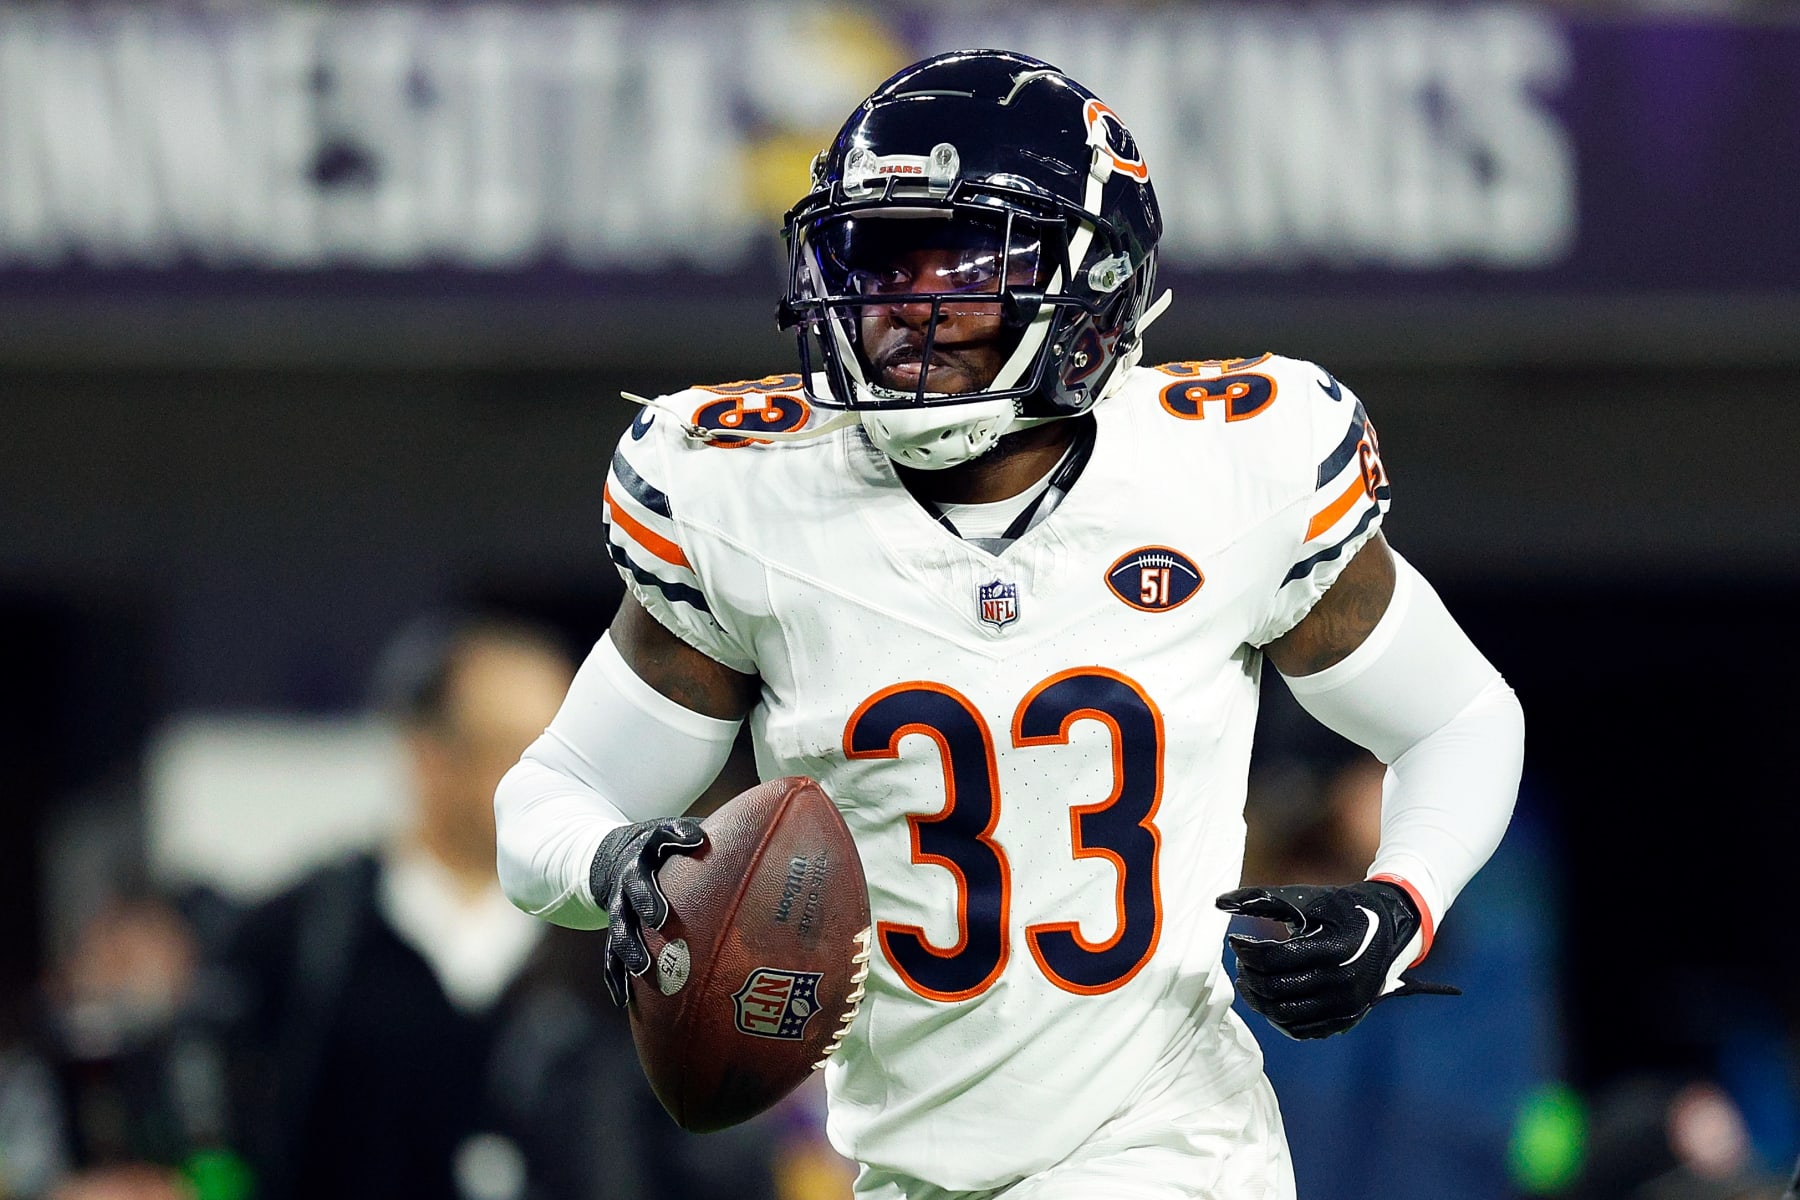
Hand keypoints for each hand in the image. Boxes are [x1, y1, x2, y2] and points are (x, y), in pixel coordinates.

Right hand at [590, 818, 706, 1005]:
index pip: (662, 837)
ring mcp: (619, 907)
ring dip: (632, 948)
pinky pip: (611, 958)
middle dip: (648, 902)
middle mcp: (631, 878)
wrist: (613, 857)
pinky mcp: (615, 931)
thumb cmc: (662, 848)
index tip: (695, 840)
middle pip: (637, 888)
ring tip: (644, 968)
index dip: (677, 836)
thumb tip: (766, 833)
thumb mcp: (678, 835)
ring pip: (621, 929)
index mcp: (650, 849)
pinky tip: (625, 1000)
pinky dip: (617, 978)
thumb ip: (712, 838)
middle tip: (661, 919)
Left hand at [1216, 880, 1457, 1039]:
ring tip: (1250, 980)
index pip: (1274, 958)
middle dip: (1249, 975)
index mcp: (1334, 947)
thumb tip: (1218, 902)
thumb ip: (1262, 899)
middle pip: (1276, 989)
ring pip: (1285, 1014)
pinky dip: (1278, 1017)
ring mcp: (1346, 1005)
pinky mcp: (1346, 1020)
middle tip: (1241, 962)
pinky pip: (1302, 1029)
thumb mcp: (1306, 898)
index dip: (1247, 951)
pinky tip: (1269, 997)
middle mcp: (1343, 981)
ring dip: (1258, 999)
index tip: (1237, 941)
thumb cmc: (1341, 909)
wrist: (1388, 928)